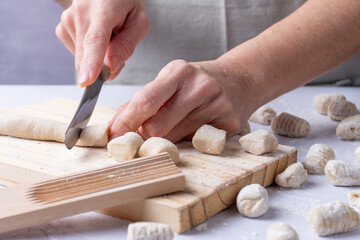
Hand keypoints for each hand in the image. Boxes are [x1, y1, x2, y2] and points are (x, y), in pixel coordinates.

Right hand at [55, 0, 149, 86]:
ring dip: (98, 57)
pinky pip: (77, 54)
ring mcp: (67, 20)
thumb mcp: (139, 22)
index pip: (95, 40)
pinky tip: (97, 37)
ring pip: (82, 59)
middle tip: (119, 51)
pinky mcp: (62, 28)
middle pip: (87, 57)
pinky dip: (89, 52)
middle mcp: (80, 13)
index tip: (86, 81)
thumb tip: (110, 67)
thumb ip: (127, 45)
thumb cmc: (126, 3)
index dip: (91, 62)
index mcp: (103, 9)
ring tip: (108, 36)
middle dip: (104, 66)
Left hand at [108, 59, 256, 141]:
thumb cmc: (198, 82)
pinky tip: (193, 127)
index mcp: (179, 72)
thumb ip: (144, 101)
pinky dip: (186, 141)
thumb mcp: (171, 80)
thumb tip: (116, 125)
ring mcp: (216, 106)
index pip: (145, 101)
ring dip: (165, 139)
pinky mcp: (228, 124)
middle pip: (158, 127)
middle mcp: (199, 87)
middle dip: (144, 135)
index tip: (112, 136)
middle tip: (143, 135)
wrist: (240, 80)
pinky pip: (194, 143)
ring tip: (174, 125)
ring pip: (174, 139)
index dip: (126, 122)